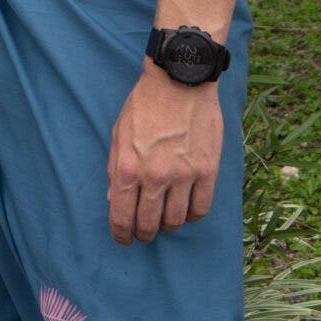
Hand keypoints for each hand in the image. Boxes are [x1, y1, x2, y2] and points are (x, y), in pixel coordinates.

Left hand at [105, 65, 221, 244]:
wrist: (179, 81)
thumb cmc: (144, 106)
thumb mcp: (118, 134)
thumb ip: (114, 170)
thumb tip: (113, 200)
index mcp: (127, 168)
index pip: (121, 216)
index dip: (121, 234)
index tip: (124, 239)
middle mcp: (154, 176)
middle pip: (149, 224)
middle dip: (144, 234)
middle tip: (144, 232)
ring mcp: (183, 175)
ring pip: (176, 221)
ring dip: (168, 226)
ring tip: (165, 219)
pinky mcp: (207, 171)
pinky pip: (201, 209)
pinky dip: (193, 215)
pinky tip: (186, 209)